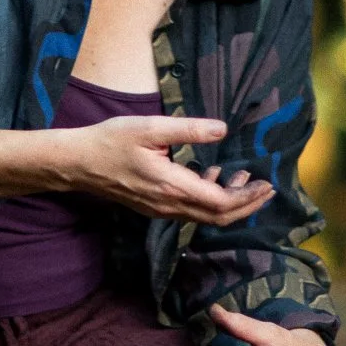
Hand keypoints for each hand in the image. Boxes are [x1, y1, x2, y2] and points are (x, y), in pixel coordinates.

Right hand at [61, 116, 275, 226]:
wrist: (78, 164)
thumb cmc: (110, 141)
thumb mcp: (150, 128)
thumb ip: (189, 130)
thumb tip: (222, 129)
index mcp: (172, 186)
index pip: (221, 203)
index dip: (247, 196)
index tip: (265, 183)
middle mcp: (169, 205)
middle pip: (218, 218)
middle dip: (247, 205)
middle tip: (267, 188)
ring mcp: (161, 210)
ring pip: (205, 217)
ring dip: (229, 202)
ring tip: (243, 178)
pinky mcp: (155, 207)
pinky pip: (190, 211)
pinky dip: (210, 199)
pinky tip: (212, 174)